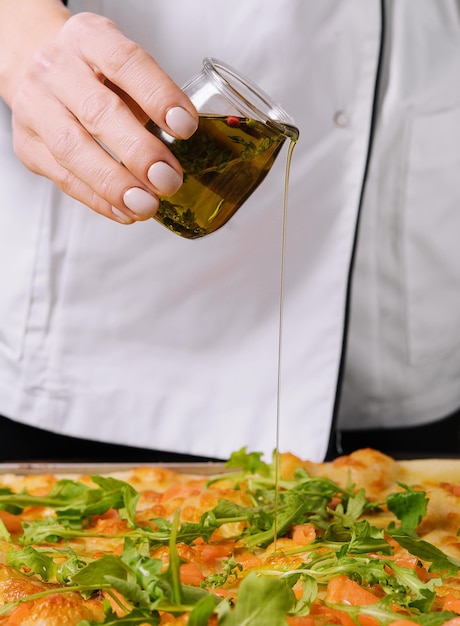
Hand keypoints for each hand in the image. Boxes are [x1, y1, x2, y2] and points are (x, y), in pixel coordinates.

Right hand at [3, 7, 197, 223]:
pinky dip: (98, 200)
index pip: (125, 63)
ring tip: (147, 205)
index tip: (185, 128)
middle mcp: (56, 68)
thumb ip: (152, 98)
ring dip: (114, 184)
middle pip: (97, 112)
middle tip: (168, 180)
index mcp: (88, 38)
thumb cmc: (94, 73)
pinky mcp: (28, 145)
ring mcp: (36, 107)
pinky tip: (125, 212)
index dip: (157, 96)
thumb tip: (192, 147)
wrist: (37, 70)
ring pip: (73, 149)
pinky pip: (63, 178)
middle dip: (138, 152)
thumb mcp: (123, 66)